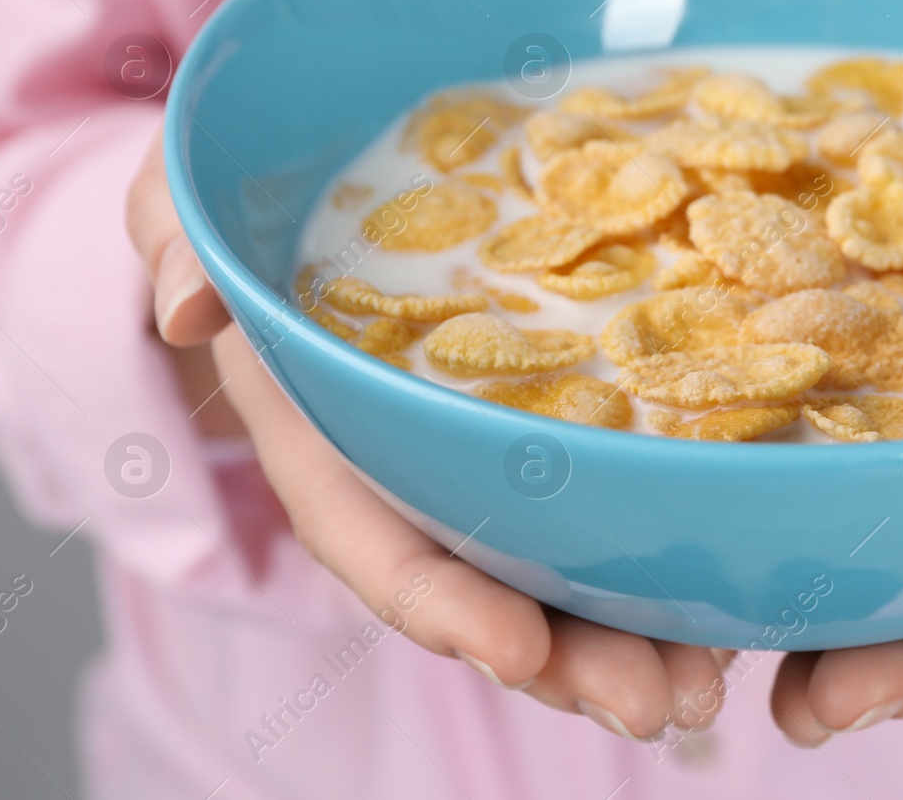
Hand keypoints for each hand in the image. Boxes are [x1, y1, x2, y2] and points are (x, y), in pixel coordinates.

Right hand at [126, 131, 724, 740]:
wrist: (309, 205)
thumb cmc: (247, 206)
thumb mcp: (193, 197)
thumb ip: (173, 237)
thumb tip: (185, 307)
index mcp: (323, 441)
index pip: (376, 544)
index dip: (442, 605)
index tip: (517, 650)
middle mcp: (407, 478)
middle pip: (486, 592)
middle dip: (565, 661)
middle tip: (658, 704)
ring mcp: (478, 466)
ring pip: (553, 575)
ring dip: (626, 642)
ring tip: (706, 685)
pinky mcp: (543, 433)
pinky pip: (600, 506)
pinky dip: (655, 561)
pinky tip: (728, 600)